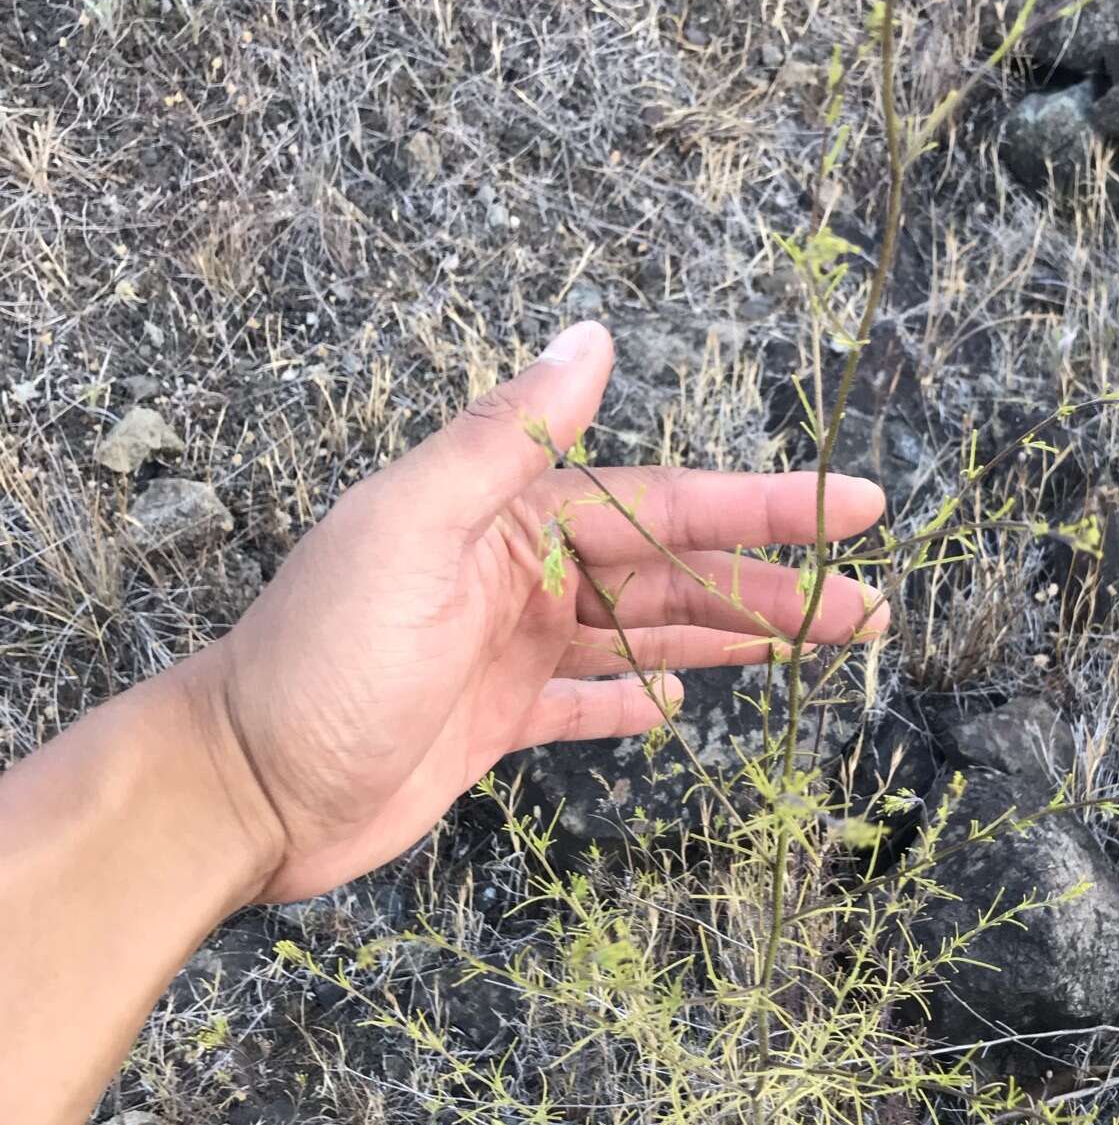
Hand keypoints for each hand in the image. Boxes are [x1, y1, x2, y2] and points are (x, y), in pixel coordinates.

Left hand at [183, 322, 886, 902]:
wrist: (241, 787)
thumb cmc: (321, 657)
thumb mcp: (409, 531)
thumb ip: (505, 439)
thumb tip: (594, 336)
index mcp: (509, 520)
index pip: (662, 505)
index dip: (761, 505)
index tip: (854, 504)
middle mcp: (518, 575)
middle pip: (672, 575)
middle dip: (773, 586)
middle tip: (871, 607)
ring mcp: (508, 650)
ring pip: (647, 637)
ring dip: (733, 637)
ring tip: (824, 642)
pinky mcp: (492, 721)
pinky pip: (587, 702)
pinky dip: (636, 700)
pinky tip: (685, 705)